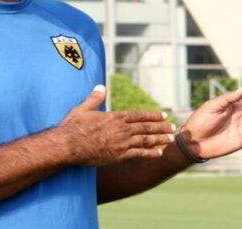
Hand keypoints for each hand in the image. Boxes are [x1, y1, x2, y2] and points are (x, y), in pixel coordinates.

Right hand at [58, 85, 174, 165]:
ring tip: (171, 139)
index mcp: (114, 117)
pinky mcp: (118, 156)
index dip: (152, 115)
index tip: (163, 115)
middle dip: (161, 127)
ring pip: (146, 140)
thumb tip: (100, 86)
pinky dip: (150, 153)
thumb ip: (95, 98)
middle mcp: (121, 129)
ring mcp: (121, 143)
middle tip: (173, 127)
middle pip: (146, 127)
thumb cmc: (73, 127)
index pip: (138, 115)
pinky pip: (138, 154)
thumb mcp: (83, 108)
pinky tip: (159, 153)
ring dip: (160, 139)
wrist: (68, 146)